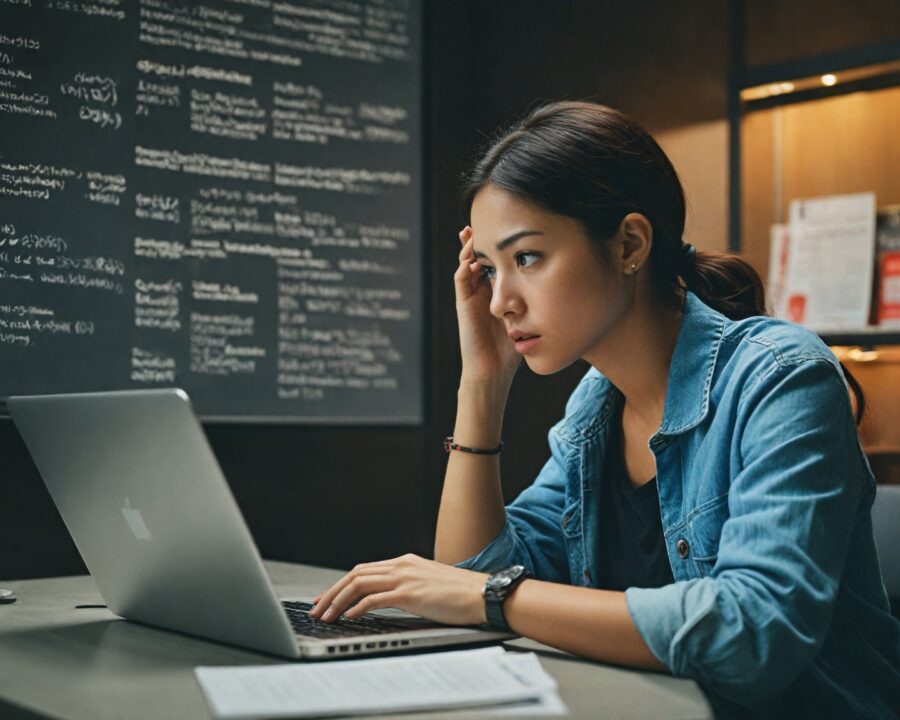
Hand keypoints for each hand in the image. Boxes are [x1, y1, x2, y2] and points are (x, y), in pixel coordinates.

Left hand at [309, 554, 488, 626]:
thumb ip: (409, 586)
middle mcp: (402, 565)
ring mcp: (404, 577)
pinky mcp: (409, 593)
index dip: (341, 584)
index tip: (327, 597)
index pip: (364, 570)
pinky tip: (348, 617)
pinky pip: (373, 599)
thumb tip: (389, 599)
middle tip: (316, 607)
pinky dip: (356, 608)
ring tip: (325, 615)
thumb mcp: (429, 584)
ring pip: (358, 584)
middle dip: (331, 592)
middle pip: (355, 574)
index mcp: (405, 562)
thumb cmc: (461, 594)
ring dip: (337, 601)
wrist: (483, 594)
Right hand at [455, 227, 520, 385]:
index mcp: (495, 292)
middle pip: (477, 257)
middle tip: (482, 219)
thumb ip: (533, 301)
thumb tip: (558, 284)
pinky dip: (465, 267)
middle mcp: (480, 291)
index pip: (494, 261)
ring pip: (466, 264)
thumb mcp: (526, 317)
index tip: (506, 227)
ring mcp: (470, 297)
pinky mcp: (463, 305)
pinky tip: (472, 257)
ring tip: (473, 231)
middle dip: (480, 239)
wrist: (493, 371)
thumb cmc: (511, 348)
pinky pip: (461, 280)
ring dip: (469, 248)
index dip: (497, 245)